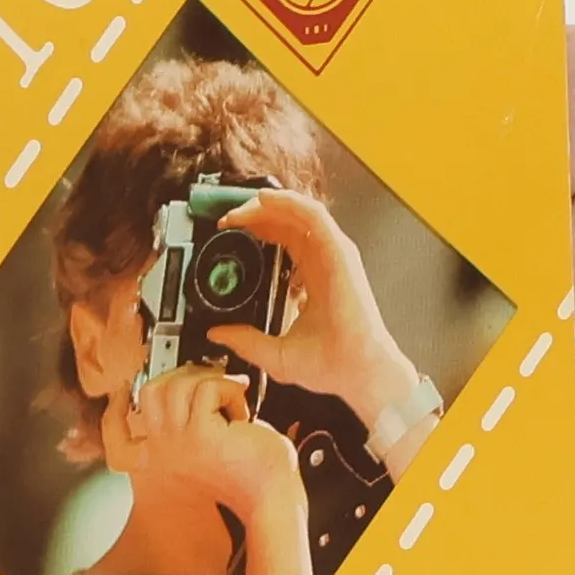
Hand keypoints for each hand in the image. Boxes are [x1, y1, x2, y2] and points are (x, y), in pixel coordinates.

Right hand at [117, 363, 304, 522]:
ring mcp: (178, 443)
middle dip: (181, 375)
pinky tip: (244, 412)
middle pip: (149, 392)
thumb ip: (186, 426)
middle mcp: (163, 452)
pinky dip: (230, 389)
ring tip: (231, 399)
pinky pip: (207, 388)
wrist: (273, 501)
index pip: (116, 437)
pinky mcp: (201, 434)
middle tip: (210, 382)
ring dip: (210, 380)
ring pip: (176, 384)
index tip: (122, 391)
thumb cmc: (250, 478)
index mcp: (160, 459)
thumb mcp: (206, 450)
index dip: (113, 409)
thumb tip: (187, 385)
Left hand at [206, 189, 418, 431]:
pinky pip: (314, 216)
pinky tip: (266, 200)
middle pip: (287, 223)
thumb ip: (246, 341)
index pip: (282, 241)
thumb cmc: (331, 365)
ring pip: (299, 213)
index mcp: (310, 280)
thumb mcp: (274, 353)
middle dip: (255, 214)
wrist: (357, 373)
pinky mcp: (339, 253)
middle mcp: (322, 263)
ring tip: (240, 207)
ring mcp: (333, 255)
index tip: (228, 233)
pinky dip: (290, 202)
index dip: (255, 231)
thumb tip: (217, 335)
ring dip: (267, 204)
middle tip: (227, 218)